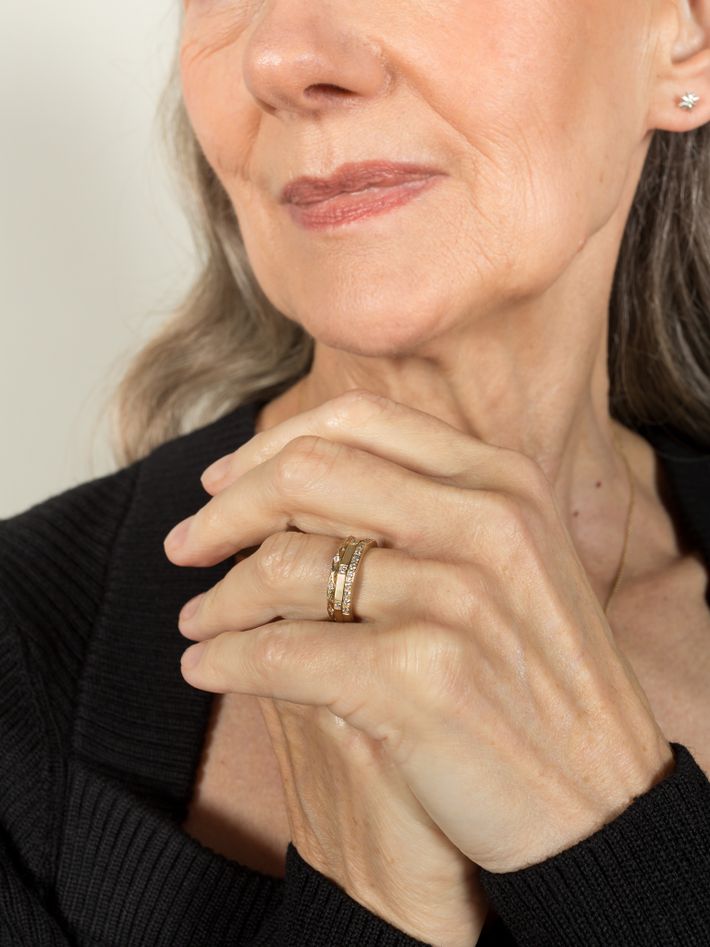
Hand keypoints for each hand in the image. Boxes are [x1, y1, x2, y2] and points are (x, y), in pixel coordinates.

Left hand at [164, 388, 673, 879]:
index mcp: (502, 481)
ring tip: (197, 622)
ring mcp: (455, 596)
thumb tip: (303, 476)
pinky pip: (281, 653)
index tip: (222, 483)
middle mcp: (483, 523)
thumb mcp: (516, 563)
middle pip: (308, 474)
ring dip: (218, 597)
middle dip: (225, 508)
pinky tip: (206, 670)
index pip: (358, 422)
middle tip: (185, 543)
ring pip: (283, 565)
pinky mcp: (421, 676)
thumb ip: (431, 506)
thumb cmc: (542, 680)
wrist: (599, 800)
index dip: (270, 445)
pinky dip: (226, 660)